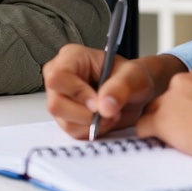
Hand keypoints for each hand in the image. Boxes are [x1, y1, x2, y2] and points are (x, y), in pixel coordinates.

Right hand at [43, 44, 169, 138]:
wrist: (135, 93)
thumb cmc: (132, 77)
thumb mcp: (134, 76)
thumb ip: (120, 87)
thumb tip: (104, 106)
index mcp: (71, 58)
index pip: (58, 77)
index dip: (77, 93)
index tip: (99, 103)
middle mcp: (60, 77)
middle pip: (56, 104)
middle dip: (87, 114)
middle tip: (109, 111)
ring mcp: (60, 98)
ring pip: (64, 122)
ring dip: (92, 125)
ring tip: (110, 115)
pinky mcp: (65, 117)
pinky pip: (72, 132)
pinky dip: (91, 132)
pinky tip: (103, 121)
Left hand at [136, 63, 191, 162]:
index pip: (185, 86)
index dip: (190, 103)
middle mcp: (182, 79)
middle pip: (168, 97)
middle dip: (175, 112)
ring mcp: (169, 99)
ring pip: (154, 111)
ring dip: (164, 123)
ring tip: (182, 139)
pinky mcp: (161, 120)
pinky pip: (143, 127)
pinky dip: (150, 136)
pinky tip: (165, 143)